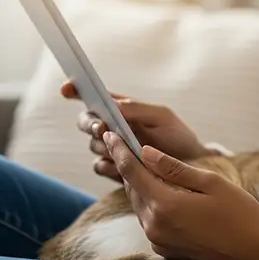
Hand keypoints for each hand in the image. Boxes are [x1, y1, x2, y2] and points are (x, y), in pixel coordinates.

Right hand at [61, 82, 210, 181]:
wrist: (192, 167)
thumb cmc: (178, 136)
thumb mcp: (162, 117)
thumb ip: (137, 109)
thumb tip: (112, 105)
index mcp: (122, 109)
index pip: (94, 97)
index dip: (75, 91)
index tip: (66, 89)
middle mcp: (113, 128)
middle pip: (86, 122)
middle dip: (90, 123)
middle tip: (102, 127)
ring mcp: (113, 149)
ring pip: (93, 145)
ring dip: (104, 145)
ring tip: (122, 147)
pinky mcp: (116, 170)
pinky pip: (101, 166)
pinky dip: (109, 165)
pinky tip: (123, 166)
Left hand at [102, 131, 258, 259]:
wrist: (254, 250)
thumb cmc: (239, 212)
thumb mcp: (211, 182)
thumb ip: (174, 168)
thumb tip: (145, 152)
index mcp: (165, 204)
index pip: (131, 171)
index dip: (120, 150)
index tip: (112, 134)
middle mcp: (155, 225)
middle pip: (132, 189)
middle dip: (129, 167)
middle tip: (128, 146)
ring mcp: (158, 240)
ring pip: (140, 205)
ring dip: (141, 187)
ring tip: (146, 168)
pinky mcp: (164, 249)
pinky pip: (150, 222)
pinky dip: (152, 206)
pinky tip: (165, 196)